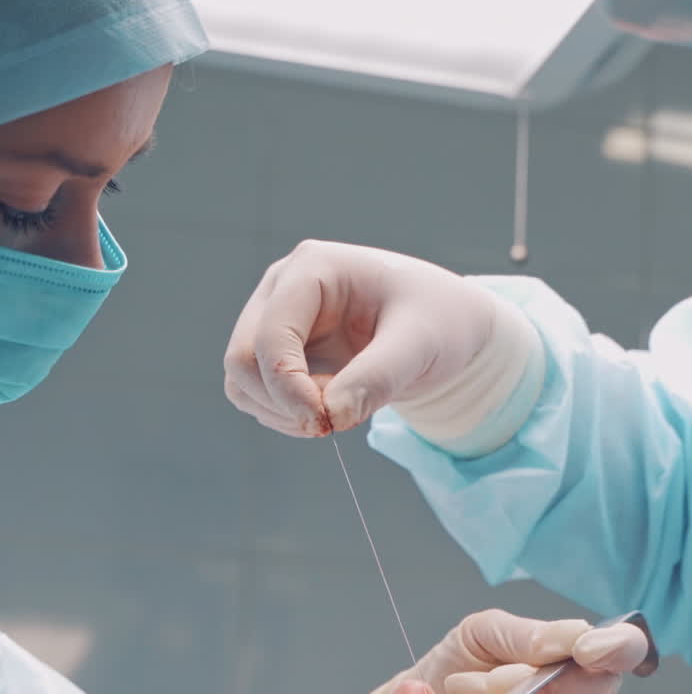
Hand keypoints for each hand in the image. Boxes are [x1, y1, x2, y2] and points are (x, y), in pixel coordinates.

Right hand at [224, 241, 497, 436]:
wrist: (446, 327)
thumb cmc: (438, 322)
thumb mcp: (419, 345)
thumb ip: (377, 378)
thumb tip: (331, 418)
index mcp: (313, 268)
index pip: (271, 335)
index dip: (288, 387)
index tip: (326, 426)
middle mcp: (283, 288)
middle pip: (242, 358)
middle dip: (283, 403)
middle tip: (335, 425)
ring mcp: (276, 318)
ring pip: (243, 379)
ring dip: (282, 413)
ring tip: (341, 413)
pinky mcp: (281, 350)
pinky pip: (258, 393)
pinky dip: (286, 414)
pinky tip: (330, 411)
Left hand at [346, 610, 649, 693]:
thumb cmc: (454, 669)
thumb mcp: (484, 635)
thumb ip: (529, 635)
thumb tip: (575, 638)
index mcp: (582, 659)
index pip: (626, 649)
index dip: (617, 647)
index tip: (587, 648)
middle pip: (595, 689)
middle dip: (533, 680)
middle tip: (476, 679)